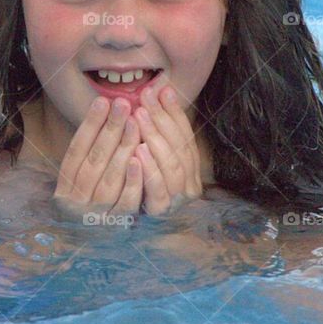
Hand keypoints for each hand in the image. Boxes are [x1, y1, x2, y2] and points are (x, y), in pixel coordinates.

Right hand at [53, 96, 143, 217]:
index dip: (89, 125)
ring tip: (136, 122)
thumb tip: (105, 119)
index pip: (76, 151)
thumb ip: (90, 161)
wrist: (89, 257)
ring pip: (110, 177)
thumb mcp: (81, 189)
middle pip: (94, 160)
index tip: (103, 101)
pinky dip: (133, 180)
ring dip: (124, 148)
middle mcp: (75, 202)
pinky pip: (125, 201)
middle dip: (110, 129)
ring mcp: (95, 216)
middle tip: (125, 104)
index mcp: (64, 189)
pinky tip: (141, 158)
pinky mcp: (115, 228)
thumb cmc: (90, 212)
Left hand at [133, 85, 202, 214]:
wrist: (131, 234)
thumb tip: (161, 90)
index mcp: (191, 170)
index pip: (186, 135)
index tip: (161, 90)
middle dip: (162, 120)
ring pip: (172, 166)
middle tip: (145, 100)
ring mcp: (177, 200)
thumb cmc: (140, 189)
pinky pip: (158, 190)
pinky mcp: (160, 214)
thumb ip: (157, 132)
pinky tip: (136, 151)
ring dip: (156, 139)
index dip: (174, 112)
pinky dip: (149, 169)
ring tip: (141, 119)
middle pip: (179, 147)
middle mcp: (190, 185)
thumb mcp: (152, 159)